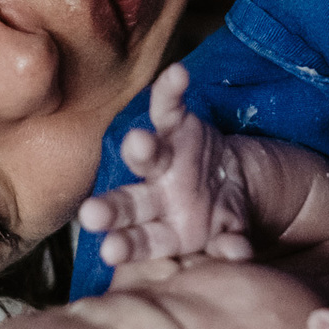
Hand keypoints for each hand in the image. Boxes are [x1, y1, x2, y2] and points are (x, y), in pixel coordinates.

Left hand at [78, 63, 253, 265]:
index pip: (142, 241)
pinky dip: (171, 89)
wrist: (233, 180)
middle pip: (129, 203)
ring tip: (139, 142)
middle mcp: (155, 195)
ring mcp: (163, 159)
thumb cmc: (220, 216)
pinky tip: (176, 74)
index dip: (127, 246)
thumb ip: (231, 245)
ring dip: (142, 149)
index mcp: (165, 231)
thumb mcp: (230, 233)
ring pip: (146, 155)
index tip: (110, 251)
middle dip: (111, 208)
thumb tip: (236, 254)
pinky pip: (170, 105)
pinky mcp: (176, 125)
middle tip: (91, 213)